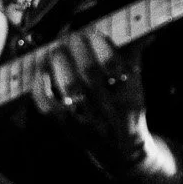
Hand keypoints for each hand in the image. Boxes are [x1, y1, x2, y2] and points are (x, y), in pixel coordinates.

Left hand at [34, 28, 151, 177]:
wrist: (120, 153)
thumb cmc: (127, 110)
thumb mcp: (137, 86)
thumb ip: (134, 57)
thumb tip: (142, 31)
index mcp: (131, 97)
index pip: (115, 67)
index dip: (102, 46)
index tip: (95, 33)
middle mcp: (109, 110)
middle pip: (90, 72)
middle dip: (78, 47)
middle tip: (72, 36)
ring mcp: (86, 120)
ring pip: (69, 86)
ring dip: (60, 62)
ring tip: (58, 50)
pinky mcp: (65, 126)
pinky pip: (47, 105)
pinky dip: (41, 85)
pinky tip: (42, 71)